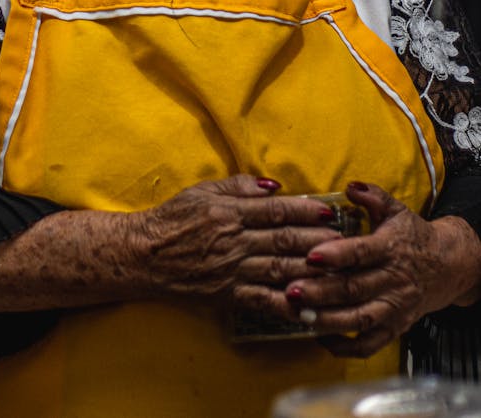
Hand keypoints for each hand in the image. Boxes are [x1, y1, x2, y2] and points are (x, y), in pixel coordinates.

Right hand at [134, 174, 342, 320]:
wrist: (146, 254)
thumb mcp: (203, 191)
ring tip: (338, 270)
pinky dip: (287, 304)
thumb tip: (274, 186)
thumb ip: (238, 186)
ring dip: (311, 270)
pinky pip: (263, 300)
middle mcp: (234, 241)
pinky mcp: (228, 295)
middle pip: (284, 240)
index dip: (305, 211)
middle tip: (346, 240)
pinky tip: (310, 306)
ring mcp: (232, 270)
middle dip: (318, 240)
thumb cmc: (175, 217)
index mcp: (229, 212)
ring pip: (279, 269)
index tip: (329, 211)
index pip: (275, 210)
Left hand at [283, 181, 480, 357]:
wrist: (448, 265)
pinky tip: (321, 338)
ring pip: (359, 319)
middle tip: (291, 290)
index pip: (361, 253)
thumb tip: (350, 186)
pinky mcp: (394, 328)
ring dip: (328, 320)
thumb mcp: (395, 210)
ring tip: (299, 315)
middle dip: (320, 292)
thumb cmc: (413, 236)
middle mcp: (392, 281)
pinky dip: (345, 347)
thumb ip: (372, 196)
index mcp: (389, 249)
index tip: (311, 255)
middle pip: (354, 290)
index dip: (336, 255)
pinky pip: (369, 344)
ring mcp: (394, 308)